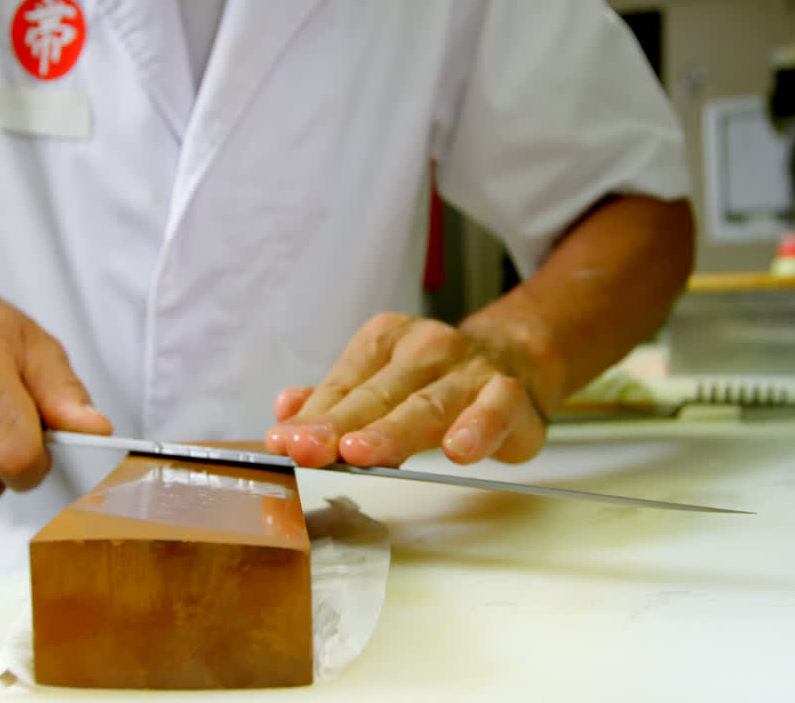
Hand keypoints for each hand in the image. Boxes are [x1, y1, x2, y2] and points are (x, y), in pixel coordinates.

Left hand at [264, 312, 547, 467]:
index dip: (311, 416)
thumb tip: (285, 412)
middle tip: (307, 450)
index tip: (282, 441)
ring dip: (392, 431)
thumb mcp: (380, 382)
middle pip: (376, 395)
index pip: (342, 384)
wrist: (511, 361)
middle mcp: (426, 348)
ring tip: (361, 453)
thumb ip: (333, 401)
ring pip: (427, 405)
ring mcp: (469, 369)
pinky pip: (494, 410)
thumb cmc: (434, 381)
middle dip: (339, 425)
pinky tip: (457, 450)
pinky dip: (477, 429)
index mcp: (386, 341)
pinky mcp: (509, 394)